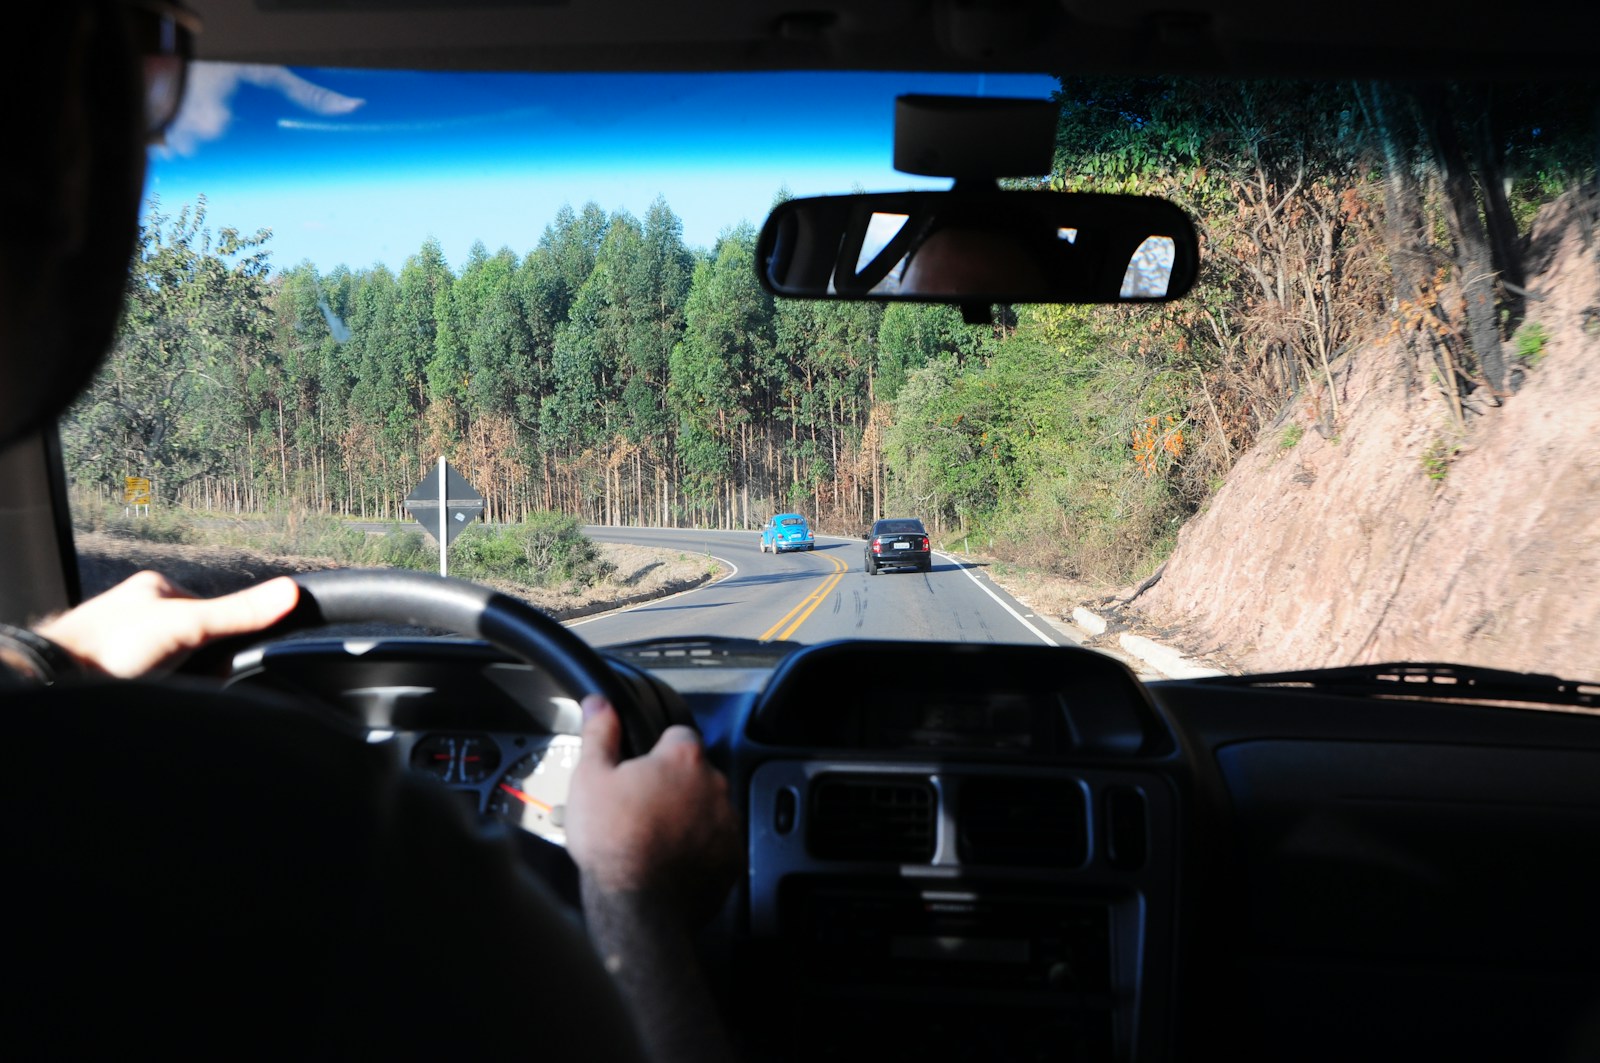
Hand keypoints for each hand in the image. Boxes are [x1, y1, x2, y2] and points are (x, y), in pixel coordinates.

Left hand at [35, 571, 299, 677]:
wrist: (56, 683)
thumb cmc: (111, 645)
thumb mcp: (188, 626)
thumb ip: (238, 614)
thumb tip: (291, 592)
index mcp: (155, 589)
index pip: (211, 609)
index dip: (225, 637)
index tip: (224, 660)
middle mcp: (138, 613)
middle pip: (194, 639)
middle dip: (201, 662)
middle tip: (197, 680)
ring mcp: (124, 644)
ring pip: (174, 664)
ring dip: (181, 681)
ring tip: (174, 692)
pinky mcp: (115, 673)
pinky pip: (154, 684)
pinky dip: (162, 694)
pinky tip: (158, 700)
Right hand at [566, 695, 739, 918]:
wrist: (636, 907)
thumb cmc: (613, 842)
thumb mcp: (591, 779)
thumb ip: (599, 734)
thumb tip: (600, 703)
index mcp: (683, 758)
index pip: (677, 736)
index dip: (655, 752)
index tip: (638, 773)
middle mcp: (715, 785)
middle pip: (694, 774)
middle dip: (673, 786)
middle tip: (640, 810)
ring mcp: (727, 823)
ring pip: (707, 809)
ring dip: (688, 817)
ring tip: (653, 839)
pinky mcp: (732, 859)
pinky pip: (716, 844)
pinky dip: (699, 849)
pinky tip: (670, 861)